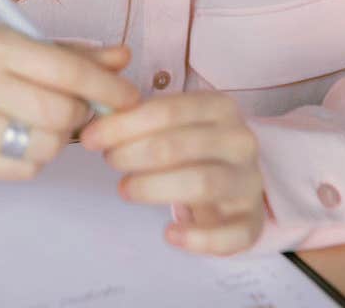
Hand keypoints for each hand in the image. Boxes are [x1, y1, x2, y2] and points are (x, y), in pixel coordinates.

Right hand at [0, 29, 140, 180]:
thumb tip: (123, 58)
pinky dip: (34, 158)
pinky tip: (22, 140)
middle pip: (59, 114)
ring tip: (46, 125)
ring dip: (58, 140)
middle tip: (78, 111)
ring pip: (43, 147)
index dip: (107, 87)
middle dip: (82, 116)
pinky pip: (19, 169)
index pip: (67, 69)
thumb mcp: (13, 41)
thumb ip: (70, 52)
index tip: (130, 96)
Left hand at [79, 90, 266, 254]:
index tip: (92, 138)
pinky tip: (169, 233)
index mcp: (221, 107)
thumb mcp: (176, 124)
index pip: (168, 110)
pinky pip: (228, 234)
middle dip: (135, 154)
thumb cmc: (197, 150)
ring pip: (202, 183)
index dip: (125, 124)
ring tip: (124, 188)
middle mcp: (240, 141)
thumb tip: (98, 125)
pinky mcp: (252, 222)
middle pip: (181, 145)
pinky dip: (196, 237)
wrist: (239, 182)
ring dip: (155, 187)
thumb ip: (142, 119)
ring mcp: (248, 182)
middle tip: (109, 161)